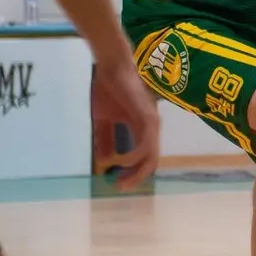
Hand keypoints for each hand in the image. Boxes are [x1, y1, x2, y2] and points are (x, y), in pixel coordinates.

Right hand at [90, 56, 161, 189]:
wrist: (111, 67)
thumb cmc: (109, 89)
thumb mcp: (104, 120)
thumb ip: (106, 138)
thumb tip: (104, 161)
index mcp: (143, 129)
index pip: (145, 157)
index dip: (133, 173)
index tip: (116, 183)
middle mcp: (151, 128)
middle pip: (151, 162)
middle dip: (136, 177)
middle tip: (118, 187)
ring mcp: (152, 123)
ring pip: (151, 156)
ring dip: (136, 171)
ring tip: (119, 180)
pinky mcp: (147, 118)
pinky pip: (146, 145)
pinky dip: (135, 157)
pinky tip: (120, 161)